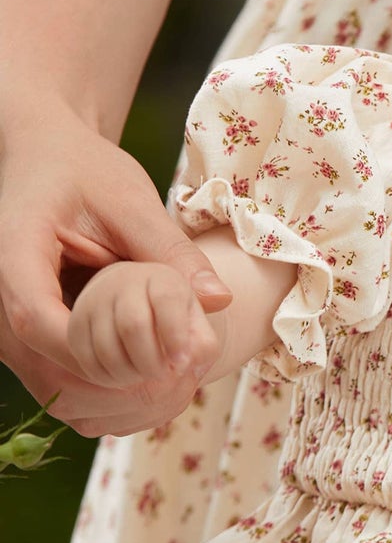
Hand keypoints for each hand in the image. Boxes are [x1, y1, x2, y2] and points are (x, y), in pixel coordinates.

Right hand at [0, 107, 230, 432]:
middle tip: (178, 376)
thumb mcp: (134, 203)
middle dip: (111, 376)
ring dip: (108, 385)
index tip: (158, 359)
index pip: (37, 319)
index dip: (96, 350)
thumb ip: (172, 252)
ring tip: (172, 374)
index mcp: (13, 253)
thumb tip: (220, 300)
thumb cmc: (88, 171)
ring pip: (47, 375)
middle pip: (40, 359)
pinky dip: (102, 378)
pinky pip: (54, 371)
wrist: (50, 157)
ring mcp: (5, 319)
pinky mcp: (25, 332)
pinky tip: (152, 369)